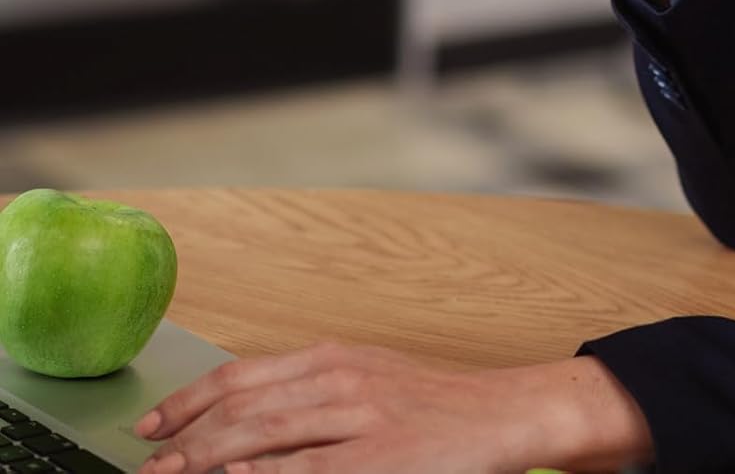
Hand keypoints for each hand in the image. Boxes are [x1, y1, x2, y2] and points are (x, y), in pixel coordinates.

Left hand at [133, 341, 653, 473]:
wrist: (504, 413)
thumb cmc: (437, 406)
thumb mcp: (371, 381)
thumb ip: (314, 394)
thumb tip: (245, 420)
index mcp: (335, 357)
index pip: (244, 375)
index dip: (189, 402)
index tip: (152, 426)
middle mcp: (341, 380)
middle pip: (243, 408)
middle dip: (185, 440)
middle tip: (146, 467)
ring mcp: (359, 420)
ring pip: (264, 437)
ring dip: (206, 462)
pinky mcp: (378, 459)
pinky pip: (305, 470)